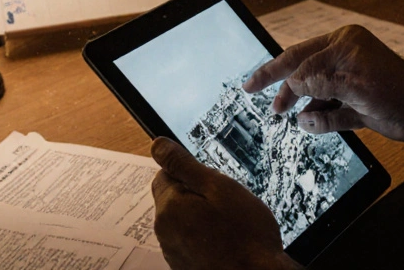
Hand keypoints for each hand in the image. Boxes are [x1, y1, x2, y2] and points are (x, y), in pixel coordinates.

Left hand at [150, 137, 299, 269]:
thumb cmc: (245, 235)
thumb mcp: (219, 188)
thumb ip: (184, 165)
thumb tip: (158, 145)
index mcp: (169, 207)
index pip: (165, 174)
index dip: (190, 173)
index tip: (213, 183)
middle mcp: (164, 231)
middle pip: (173, 198)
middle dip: (196, 195)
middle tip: (225, 204)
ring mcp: (173, 251)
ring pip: (182, 220)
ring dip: (200, 217)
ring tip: (229, 225)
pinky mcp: (184, 265)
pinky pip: (188, 241)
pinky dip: (203, 237)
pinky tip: (225, 241)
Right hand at [243, 25, 403, 141]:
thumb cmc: (400, 93)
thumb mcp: (357, 87)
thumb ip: (323, 84)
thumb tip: (294, 84)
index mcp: (344, 43)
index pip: (303, 57)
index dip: (279, 74)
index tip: (256, 88)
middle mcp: (344, 55)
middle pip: (302, 67)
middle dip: (278, 82)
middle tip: (249, 89)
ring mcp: (349, 77)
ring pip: (314, 90)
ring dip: (300, 103)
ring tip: (282, 115)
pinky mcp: (355, 99)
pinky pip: (328, 106)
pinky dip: (318, 116)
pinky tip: (307, 123)